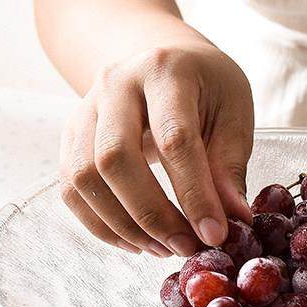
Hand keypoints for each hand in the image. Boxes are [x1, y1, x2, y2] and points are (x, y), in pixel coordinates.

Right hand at [59, 33, 253, 256]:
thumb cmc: (205, 86)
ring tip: (164, 249)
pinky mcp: (70, 135)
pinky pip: (71, 188)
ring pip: (84, 177)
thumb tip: (235, 219)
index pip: (174, 138)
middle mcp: (115, 84)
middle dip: (152, 214)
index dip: (195, 193)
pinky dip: (101, 225)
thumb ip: (230, 164)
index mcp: (165, 70)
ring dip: (124, 225)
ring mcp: (85, 108)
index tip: (215, 234)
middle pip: (115, 158)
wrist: (163, 57)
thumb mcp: (233, 112)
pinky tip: (136, 242)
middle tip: (186, 247)